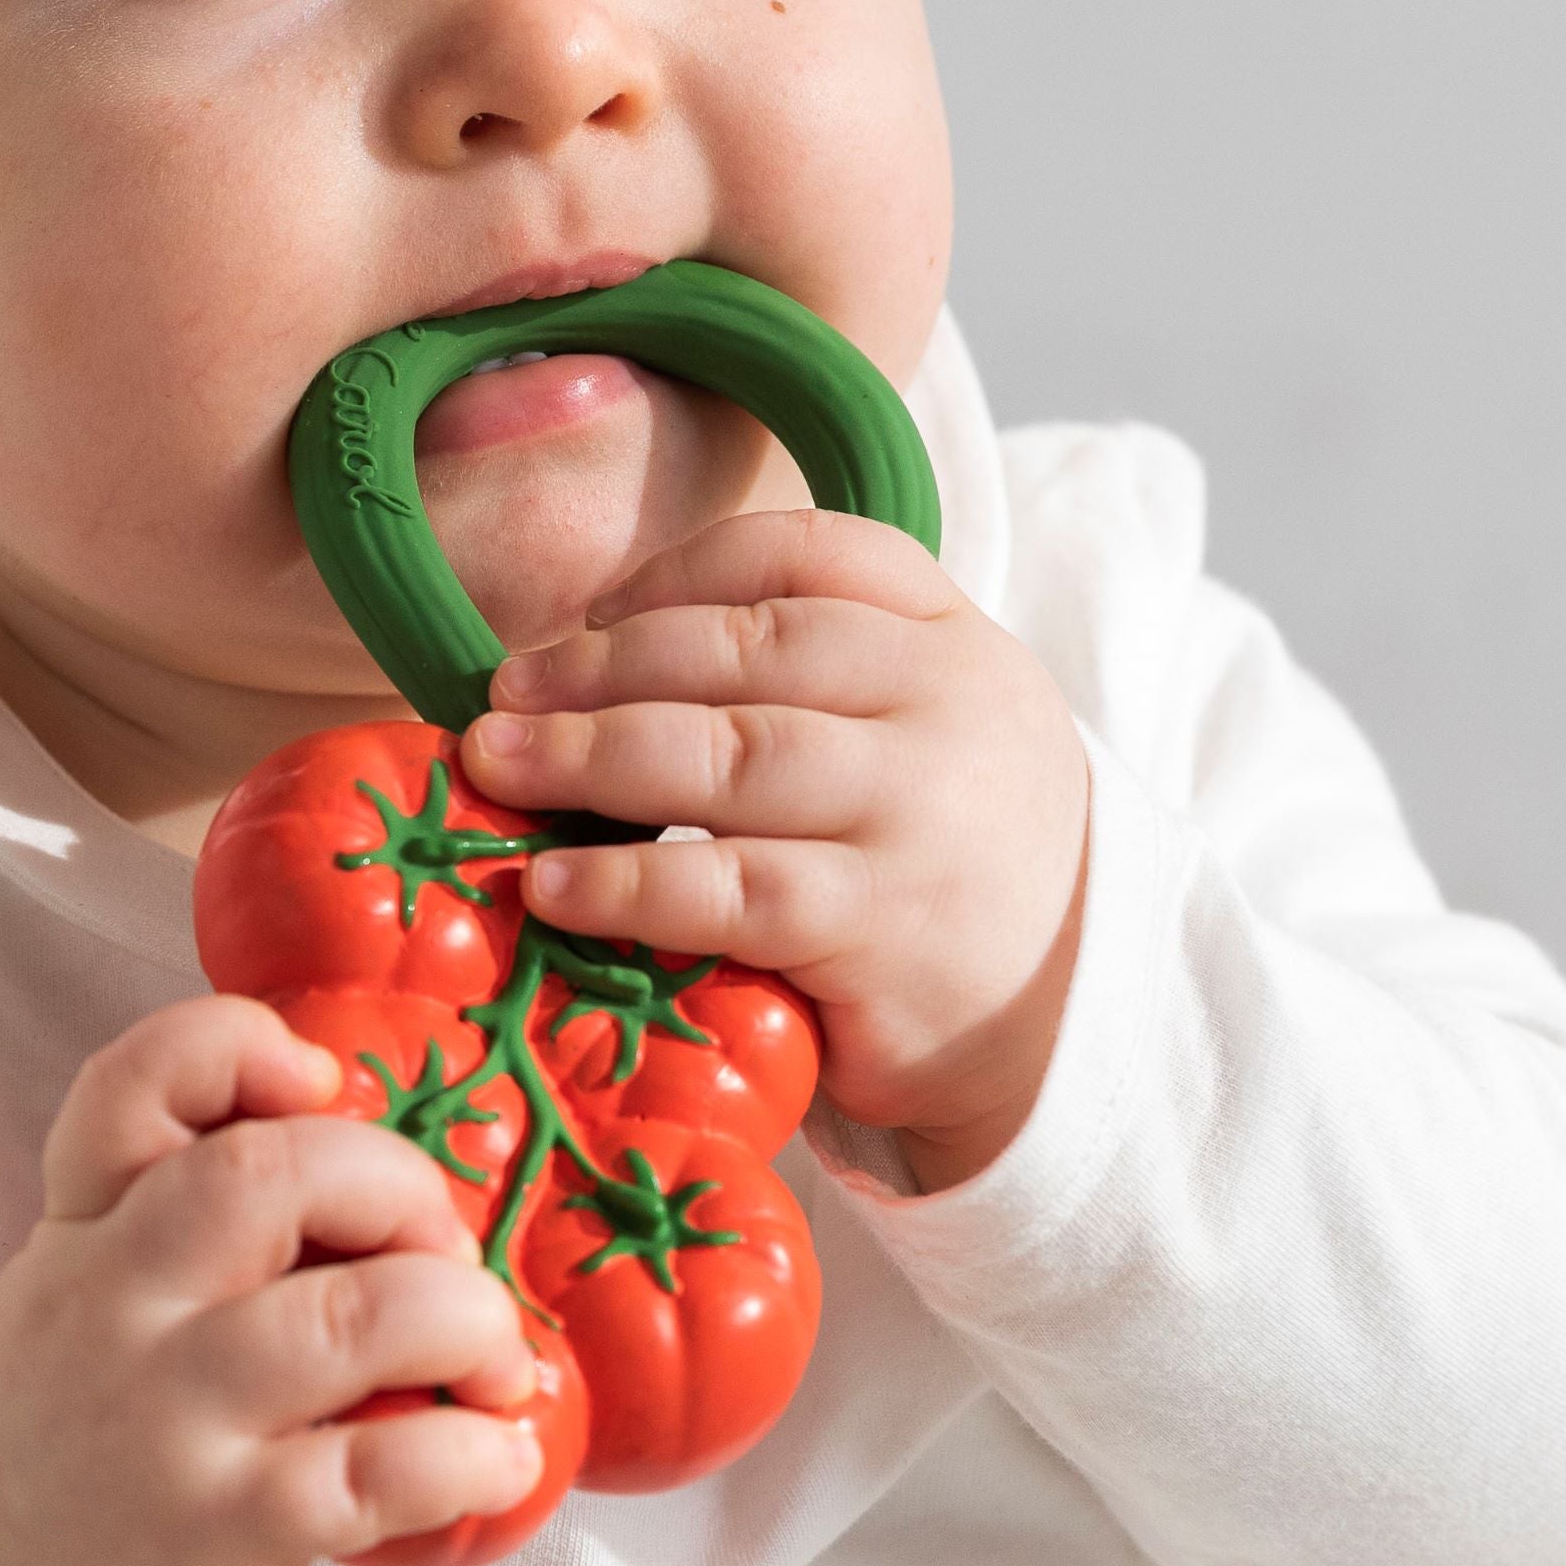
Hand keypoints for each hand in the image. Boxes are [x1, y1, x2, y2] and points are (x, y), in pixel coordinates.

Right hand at [0, 996, 539, 1565]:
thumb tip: (373, 1167)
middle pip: (275, 1173)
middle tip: (443, 1257)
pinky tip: (499, 1456)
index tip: (322, 1084)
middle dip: (402, 1189)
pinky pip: (384, 1469)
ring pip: (356, 1314)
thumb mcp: (77, 1301)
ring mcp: (165, 1426)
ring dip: (468, 1320)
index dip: (241, 1047)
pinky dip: (476, 1451)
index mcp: (81, 1234)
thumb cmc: (74, 1448)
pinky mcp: (224, 1540)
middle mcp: (111, 1312)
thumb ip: (172, 1223)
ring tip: (493, 1364)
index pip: (136, 1084)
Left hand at [457, 509, 1091, 1186]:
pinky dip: (630, 881)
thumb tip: (579, 663)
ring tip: (502, 768)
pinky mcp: (886, 930)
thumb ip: (802, 678)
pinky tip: (558, 883)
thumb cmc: (941, 857)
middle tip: (503, 699)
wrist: (1064, 1011)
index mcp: (950, 636)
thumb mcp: (916, 728)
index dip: (679, 575)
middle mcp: (948, 707)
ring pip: (734, 756)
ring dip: (593, 756)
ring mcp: (922, 816)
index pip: (807, 554)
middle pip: (751, 648)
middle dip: (603, 665)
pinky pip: (734, 889)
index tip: (588, 615)